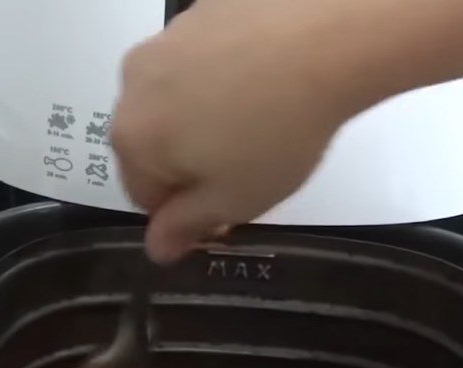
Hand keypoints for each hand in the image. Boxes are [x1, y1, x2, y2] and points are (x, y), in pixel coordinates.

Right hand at [111, 0, 367, 263]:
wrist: (329, 36)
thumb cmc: (276, 132)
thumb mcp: (233, 201)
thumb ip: (185, 228)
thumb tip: (156, 248)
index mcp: (132, 139)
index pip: (145, 198)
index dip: (186, 212)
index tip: (226, 209)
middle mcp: (133, 85)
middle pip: (154, 145)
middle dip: (190, 163)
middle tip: (245, 165)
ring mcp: (164, 39)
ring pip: (175, 101)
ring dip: (204, 119)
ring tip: (258, 120)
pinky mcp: (199, 8)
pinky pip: (200, 61)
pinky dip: (221, 77)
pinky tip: (264, 81)